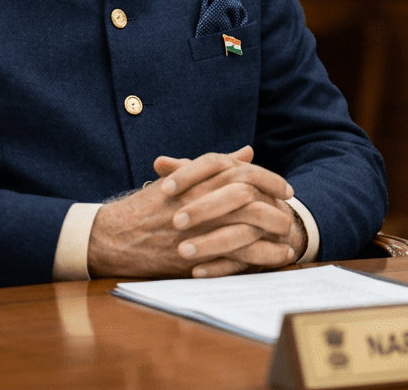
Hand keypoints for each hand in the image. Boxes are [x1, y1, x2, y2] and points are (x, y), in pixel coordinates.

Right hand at [86, 147, 304, 279]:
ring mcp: (199, 224)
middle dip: (275, 202)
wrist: (116, 235)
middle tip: (290, 209)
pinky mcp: (198, 250)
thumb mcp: (180, 179)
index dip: (267, 178)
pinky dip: (264, 255)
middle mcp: (199, 197)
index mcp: (195, 177)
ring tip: (290, 235)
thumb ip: (215, 165)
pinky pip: (240, 253)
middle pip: (249, 195)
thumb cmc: (147, 207)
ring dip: (274, 229)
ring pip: (249, 224)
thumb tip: (246, 151)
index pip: (240, 171)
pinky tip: (278, 257)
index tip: (284, 186)